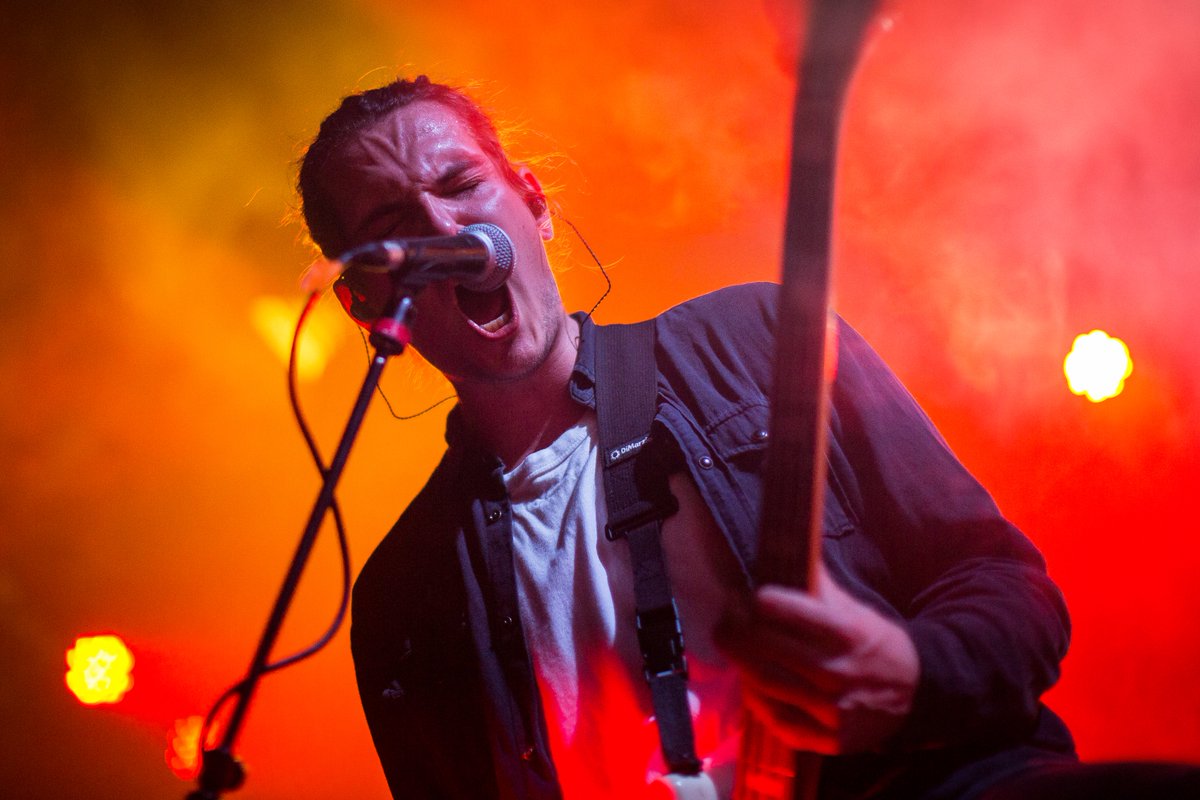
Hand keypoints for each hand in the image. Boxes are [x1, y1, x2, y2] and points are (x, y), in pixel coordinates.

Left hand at [714, 563, 918, 754]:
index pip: (790, 612)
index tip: (744, 596)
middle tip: (723, 624)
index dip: (760, 602)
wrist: (916, 694)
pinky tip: (751, 685)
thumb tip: (782, 552)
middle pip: (768, 651)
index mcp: (848, 634)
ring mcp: (834, 712)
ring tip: (733, 650)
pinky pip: (778, 721)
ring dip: (741, 665)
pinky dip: (756, 702)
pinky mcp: (830, 740)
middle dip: (736, 634)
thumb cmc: (875, 643)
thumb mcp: (855, 611)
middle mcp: (840, 674)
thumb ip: (818, 587)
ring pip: (767, 685)